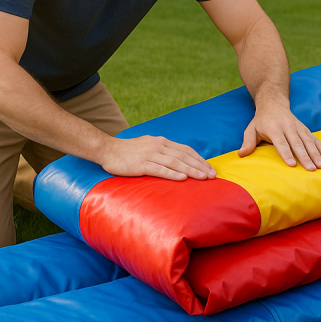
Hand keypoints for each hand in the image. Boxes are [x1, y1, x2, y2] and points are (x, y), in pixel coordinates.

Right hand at [100, 136, 215, 180]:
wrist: (108, 150)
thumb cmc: (129, 151)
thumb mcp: (149, 147)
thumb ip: (163, 152)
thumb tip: (179, 161)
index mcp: (162, 142)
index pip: (186, 150)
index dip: (199, 159)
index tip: (210, 168)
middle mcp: (159, 146)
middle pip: (184, 156)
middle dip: (200, 166)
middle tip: (212, 175)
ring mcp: (150, 155)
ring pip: (175, 163)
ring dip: (191, 170)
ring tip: (203, 177)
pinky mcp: (142, 164)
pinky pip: (160, 169)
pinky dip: (173, 174)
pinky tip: (182, 179)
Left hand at [238, 105, 320, 170]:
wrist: (273, 103)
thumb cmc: (261, 120)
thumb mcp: (251, 129)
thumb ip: (247, 142)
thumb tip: (241, 155)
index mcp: (274, 128)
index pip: (281, 142)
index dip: (286, 153)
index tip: (292, 165)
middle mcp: (287, 127)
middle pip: (297, 143)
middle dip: (305, 157)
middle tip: (311, 169)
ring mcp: (297, 127)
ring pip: (308, 141)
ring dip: (316, 154)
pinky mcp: (304, 128)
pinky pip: (314, 138)